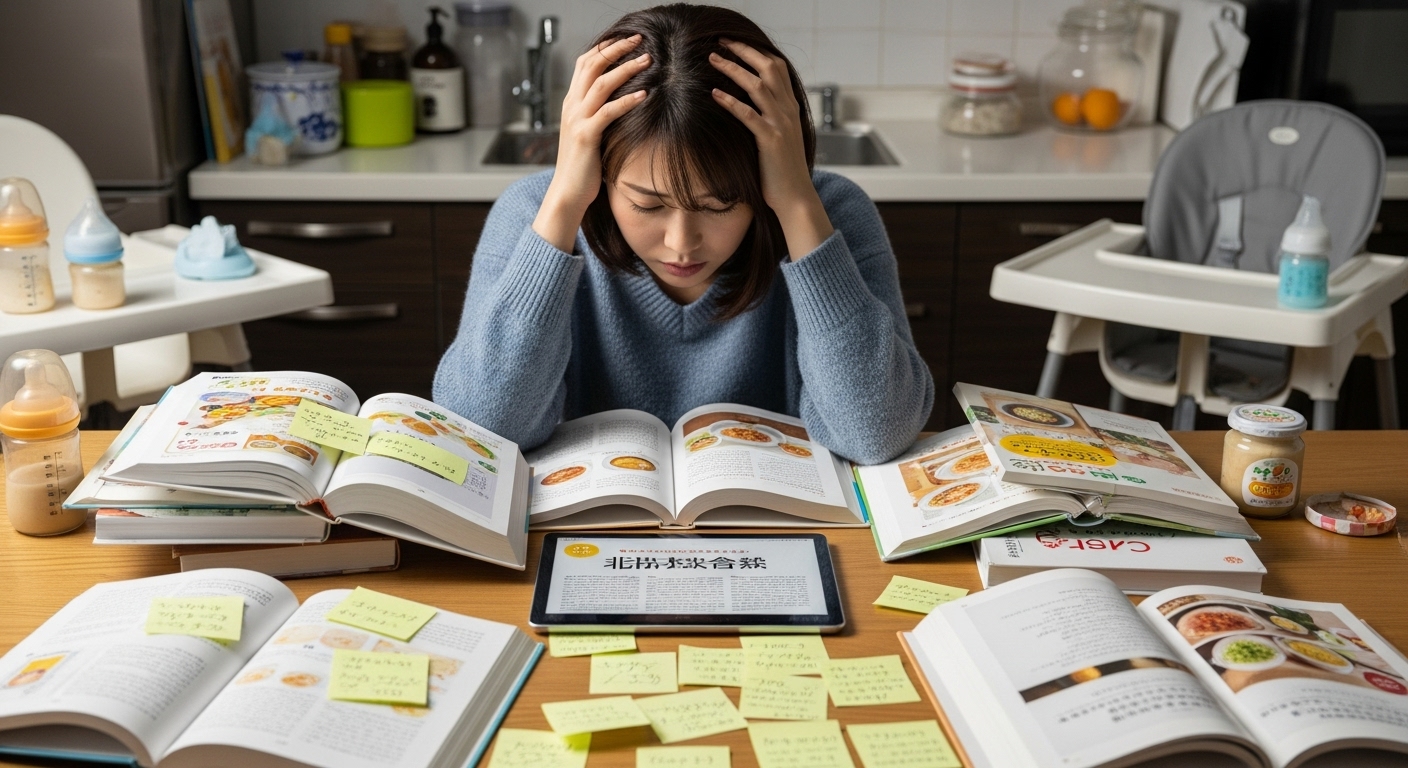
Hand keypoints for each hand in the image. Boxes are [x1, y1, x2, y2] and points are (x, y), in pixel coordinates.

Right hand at [533, 35, 650, 251]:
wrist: (567, 192)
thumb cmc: (583, 166)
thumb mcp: (589, 133)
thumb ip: (599, 114)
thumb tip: (622, 101)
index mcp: (572, 103)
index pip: (584, 63)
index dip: (605, 47)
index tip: (627, 38)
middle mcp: (572, 106)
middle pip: (592, 65)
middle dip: (617, 48)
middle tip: (640, 39)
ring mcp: (577, 120)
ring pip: (601, 83)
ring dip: (626, 69)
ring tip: (648, 60)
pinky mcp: (586, 136)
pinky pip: (608, 112)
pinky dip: (627, 101)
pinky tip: (645, 95)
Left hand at [710, 40, 832, 259]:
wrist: (795, 198)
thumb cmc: (781, 172)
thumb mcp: (778, 138)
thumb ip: (768, 119)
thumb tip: (746, 105)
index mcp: (790, 108)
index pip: (777, 68)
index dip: (756, 52)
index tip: (735, 43)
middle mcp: (788, 111)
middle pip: (768, 68)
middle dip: (744, 51)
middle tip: (721, 41)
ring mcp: (781, 125)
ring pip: (758, 86)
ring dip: (733, 69)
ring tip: (712, 59)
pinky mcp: (771, 141)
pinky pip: (749, 115)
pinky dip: (731, 102)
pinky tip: (715, 93)